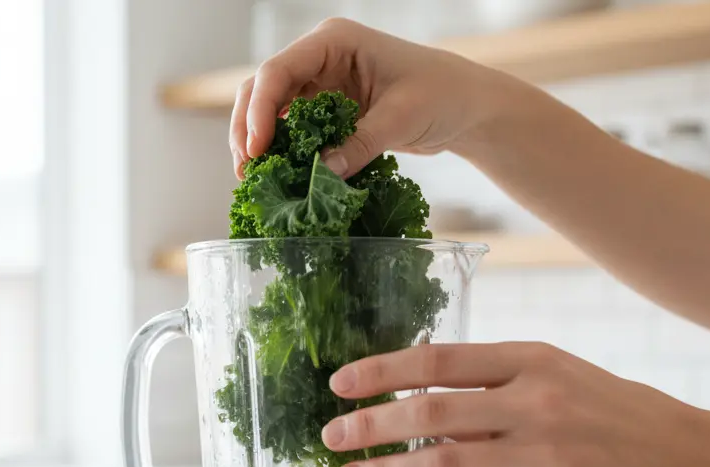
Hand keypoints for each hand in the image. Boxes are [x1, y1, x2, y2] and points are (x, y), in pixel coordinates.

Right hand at [230, 18, 506, 177]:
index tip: (256, 150)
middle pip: (262, 89)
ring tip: (254, 181)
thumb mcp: (401, 118)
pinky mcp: (326, 111)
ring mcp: (319, 84)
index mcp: (334, 42)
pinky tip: (279, 179)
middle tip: (246, 172)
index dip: (260, 111)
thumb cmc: (441, 94)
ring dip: (259, 144)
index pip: (278, 71)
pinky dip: (283, 153)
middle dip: (248, 129)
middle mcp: (319, 58)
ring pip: (270, 111)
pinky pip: (292, 130)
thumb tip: (322, 175)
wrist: (463, 105)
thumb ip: (360, 144)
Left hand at [320, 342, 709, 466]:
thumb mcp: (561, 375)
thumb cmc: (616, 414)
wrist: (687, 459)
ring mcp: (545, 455)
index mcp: (532, 360)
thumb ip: (497, 382)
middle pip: (432, 411)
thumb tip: (421, 387)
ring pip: (445, 463)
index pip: (439, 360)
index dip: (382, 371)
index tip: (340, 383)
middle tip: (333, 438)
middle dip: (371, 426)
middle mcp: (535, 402)